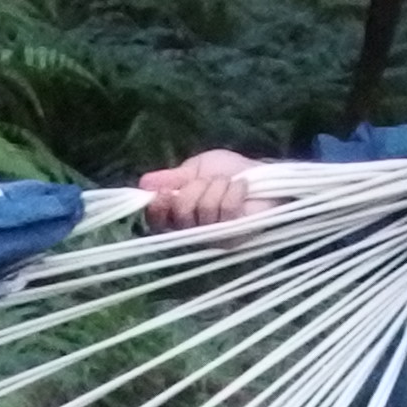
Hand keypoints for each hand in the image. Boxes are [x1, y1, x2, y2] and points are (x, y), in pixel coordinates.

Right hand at [137, 150, 263, 229]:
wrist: (263, 173)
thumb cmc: (229, 172)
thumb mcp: (196, 169)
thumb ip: (171, 178)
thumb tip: (143, 183)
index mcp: (179, 216)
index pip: (156, 222)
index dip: (157, 208)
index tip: (164, 192)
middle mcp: (193, 232)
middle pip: (180, 213)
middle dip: (194, 189)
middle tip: (209, 181)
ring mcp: (214, 238)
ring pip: (204, 210)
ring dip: (217, 187)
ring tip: (229, 183)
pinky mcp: (236, 236)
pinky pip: (226, 211)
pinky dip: (234, 191)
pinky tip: (242, 186)